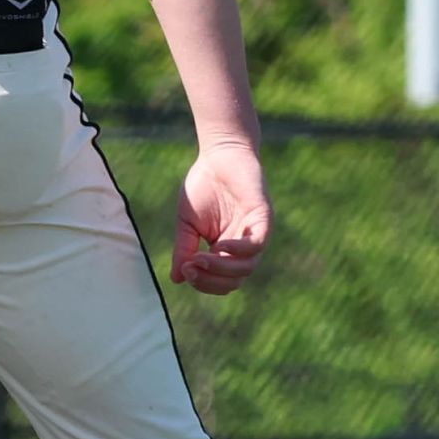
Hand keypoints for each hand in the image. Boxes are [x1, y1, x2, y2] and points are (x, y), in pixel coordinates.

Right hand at [171, 143, 270, 294]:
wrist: (218, 156)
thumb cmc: (203, 186)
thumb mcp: (187, 223)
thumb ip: (184, 249)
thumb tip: (176, 279)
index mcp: (225, 250)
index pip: (220, 281)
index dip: (202, 282)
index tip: (184, 269)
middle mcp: (243, 246)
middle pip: (235, 281)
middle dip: (210, 281)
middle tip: (190, 267)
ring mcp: (254, 233)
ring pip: (246, 267)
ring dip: (221, 268)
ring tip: (199, 258)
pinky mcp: (262, 218)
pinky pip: (256, 244)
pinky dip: (238, 250)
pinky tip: (218, 245)